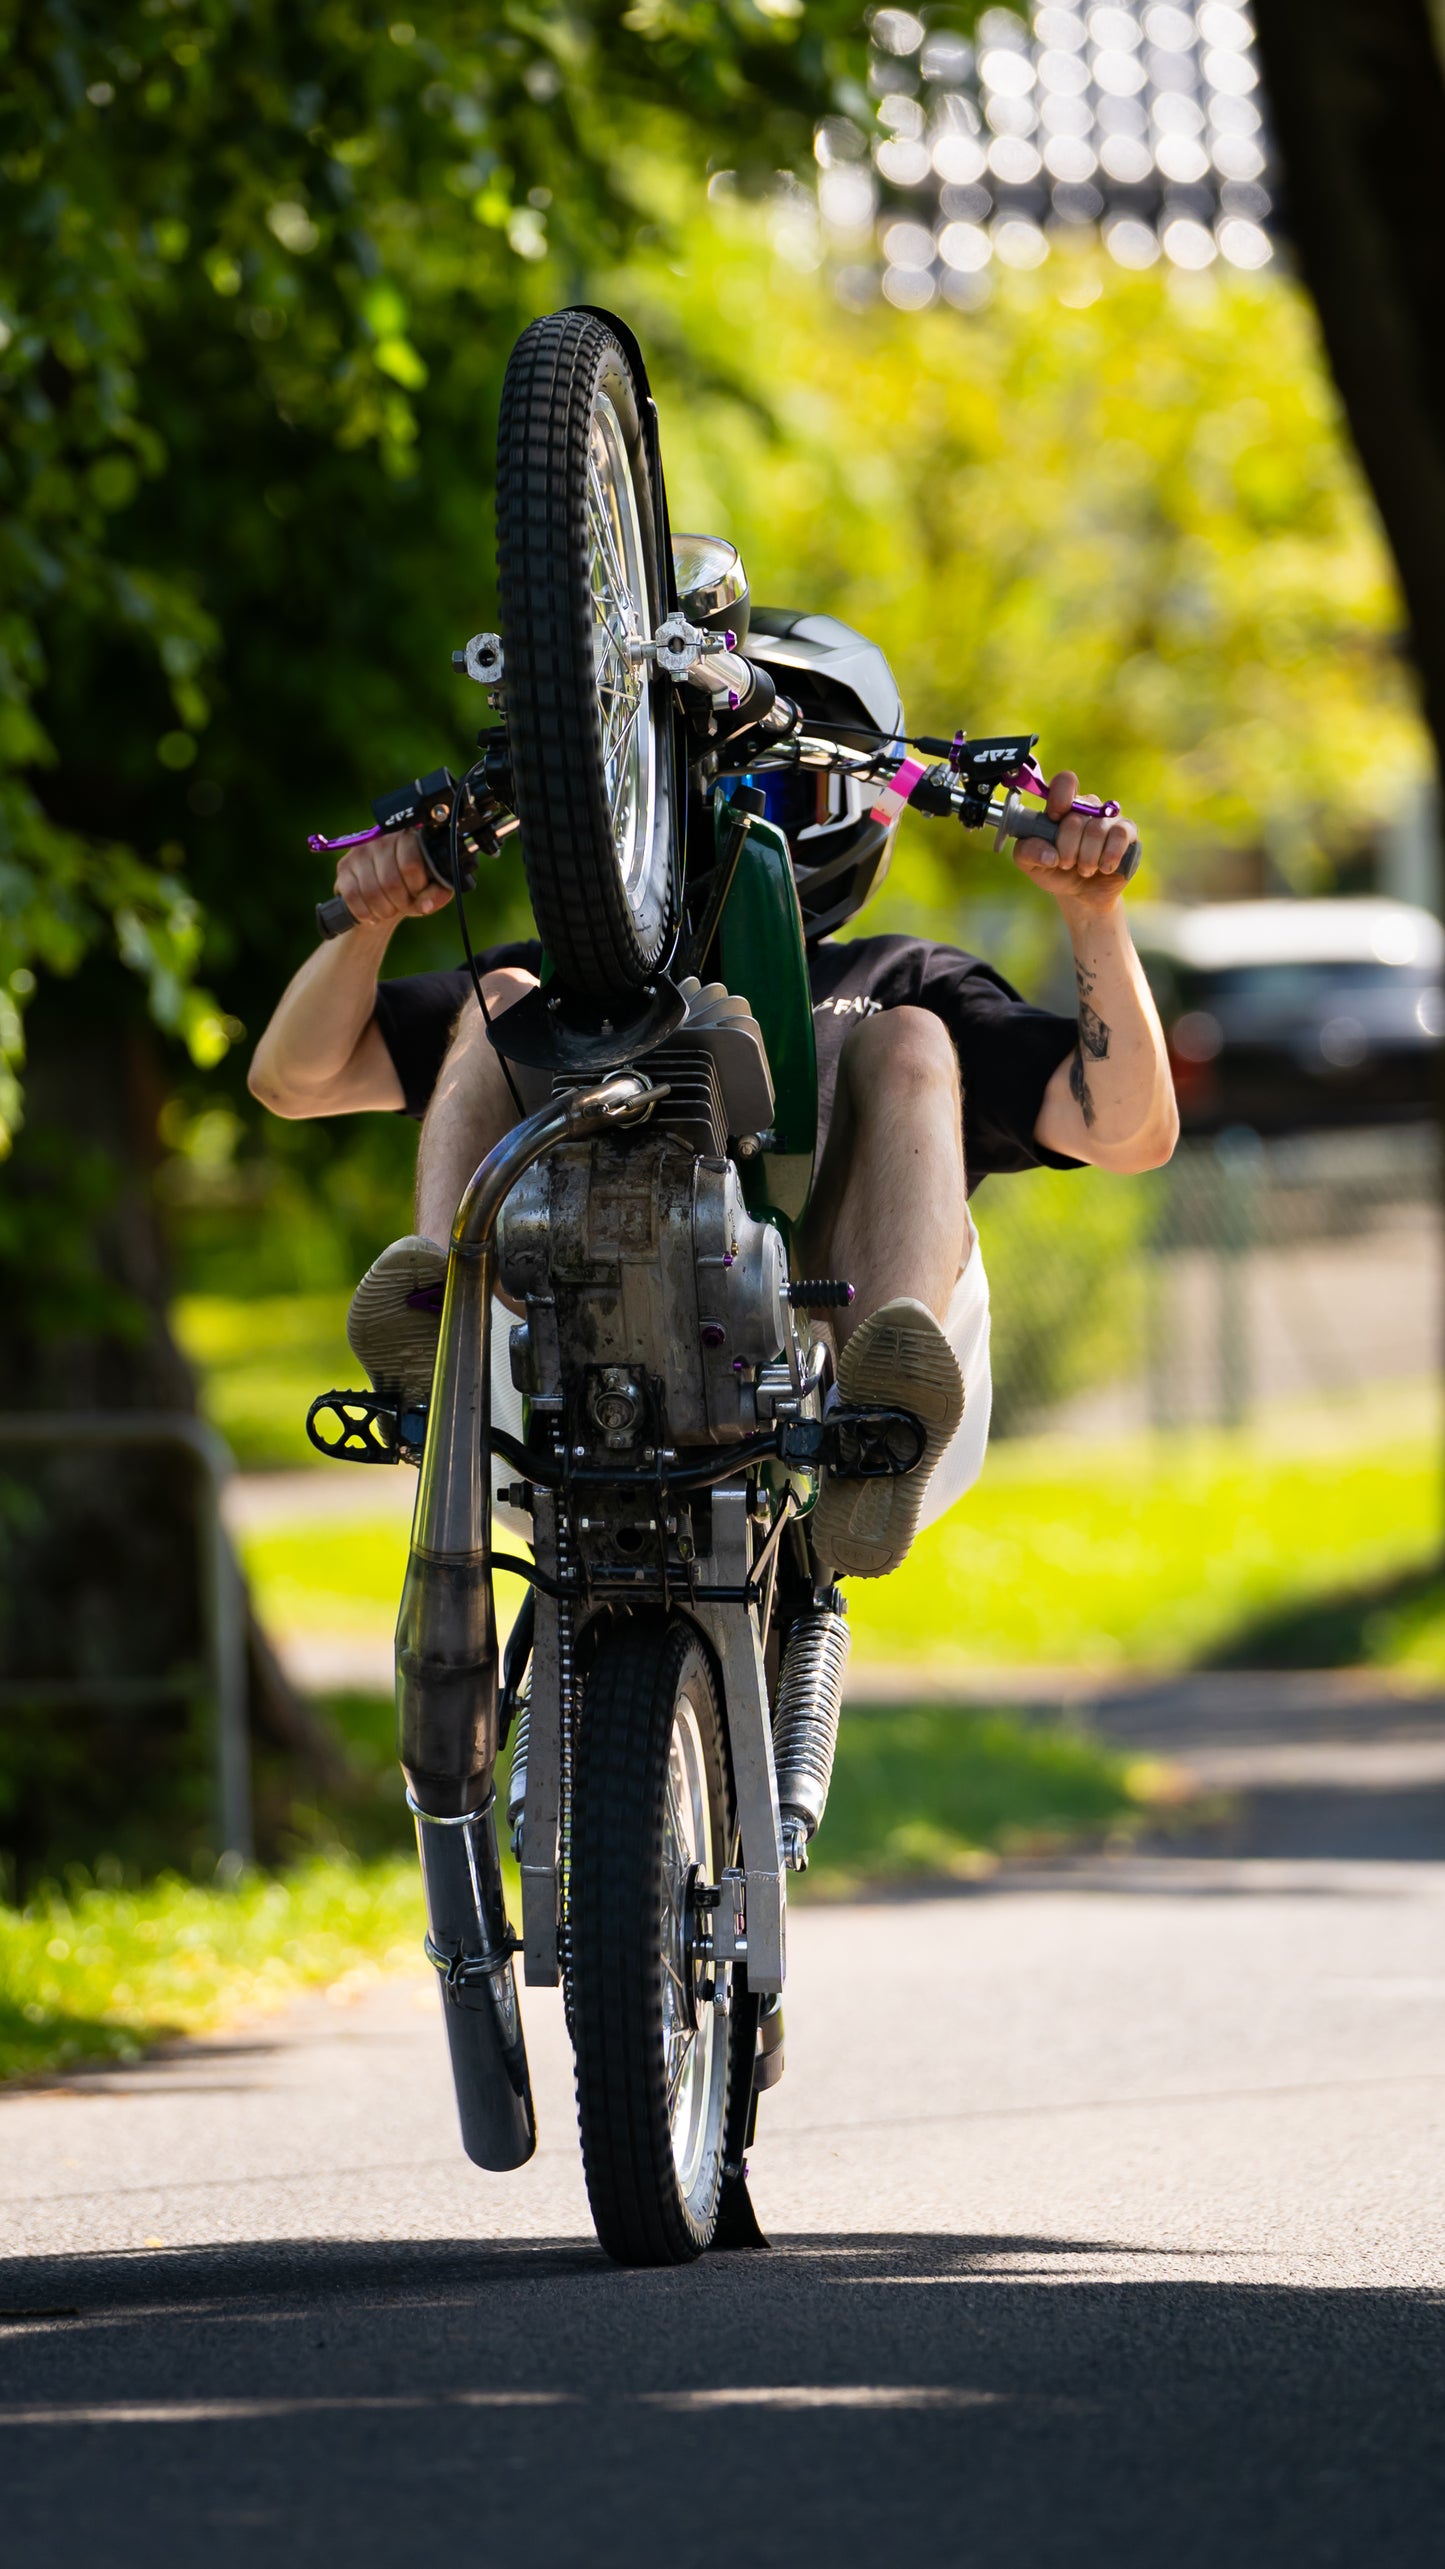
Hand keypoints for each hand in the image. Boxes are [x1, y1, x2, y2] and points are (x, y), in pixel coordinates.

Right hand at [334, 827, 452, 930]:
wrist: (387, 892)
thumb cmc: (413, 886)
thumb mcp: (432, 889)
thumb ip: (437, 894)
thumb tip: (426, 905)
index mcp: (409, 837)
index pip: (411, 865)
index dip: (416, 888)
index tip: (418, 894)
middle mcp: (382, 838)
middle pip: (391, 882)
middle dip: (400, 904)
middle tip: (403, 906)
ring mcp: (360, 851)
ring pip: (371, 891)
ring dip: (384, 911)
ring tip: (389, 910)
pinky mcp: (344, 866)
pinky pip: (352, 896)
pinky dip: (364, 912)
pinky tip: (372, 914)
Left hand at [1014, 772, 1134, 911]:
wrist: (1080, 894)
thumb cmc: (1054, 871)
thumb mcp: (1029, 864)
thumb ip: (1027, 852)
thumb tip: (1049, 854)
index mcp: (1062, 807)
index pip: (1066, 781)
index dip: (1060, 797)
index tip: (1053, 818)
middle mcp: (1087, 807)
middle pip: (1075, 819)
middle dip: (1067, 849)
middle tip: (1066, 863)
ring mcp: (1109, 818)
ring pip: (1096, 830)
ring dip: (1086, 858)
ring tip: (1084, 870)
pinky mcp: (1128, 832)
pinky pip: (1120, 835)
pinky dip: (1109, 857)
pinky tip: (1104, 868)